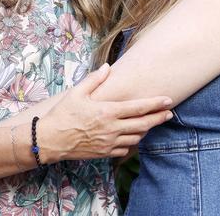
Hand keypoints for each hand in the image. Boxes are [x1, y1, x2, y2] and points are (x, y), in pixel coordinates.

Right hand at [37, 64, 171, 161]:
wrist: (50, 140)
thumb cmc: (62, 114)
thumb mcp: (77, 92)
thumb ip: (95, 79)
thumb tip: (107, 67)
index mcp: (108, 112)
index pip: (138, 107)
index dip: (155, 104)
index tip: (168, 100)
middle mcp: (112, 129)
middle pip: (143, 124)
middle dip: (158, 118)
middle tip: (169, 114)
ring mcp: (109, 143)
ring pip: (136, 138)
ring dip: (145, 130)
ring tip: (150, 123)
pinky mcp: (105, 153)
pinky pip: (125, 149)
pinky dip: (132, 143)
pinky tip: (131, 136)